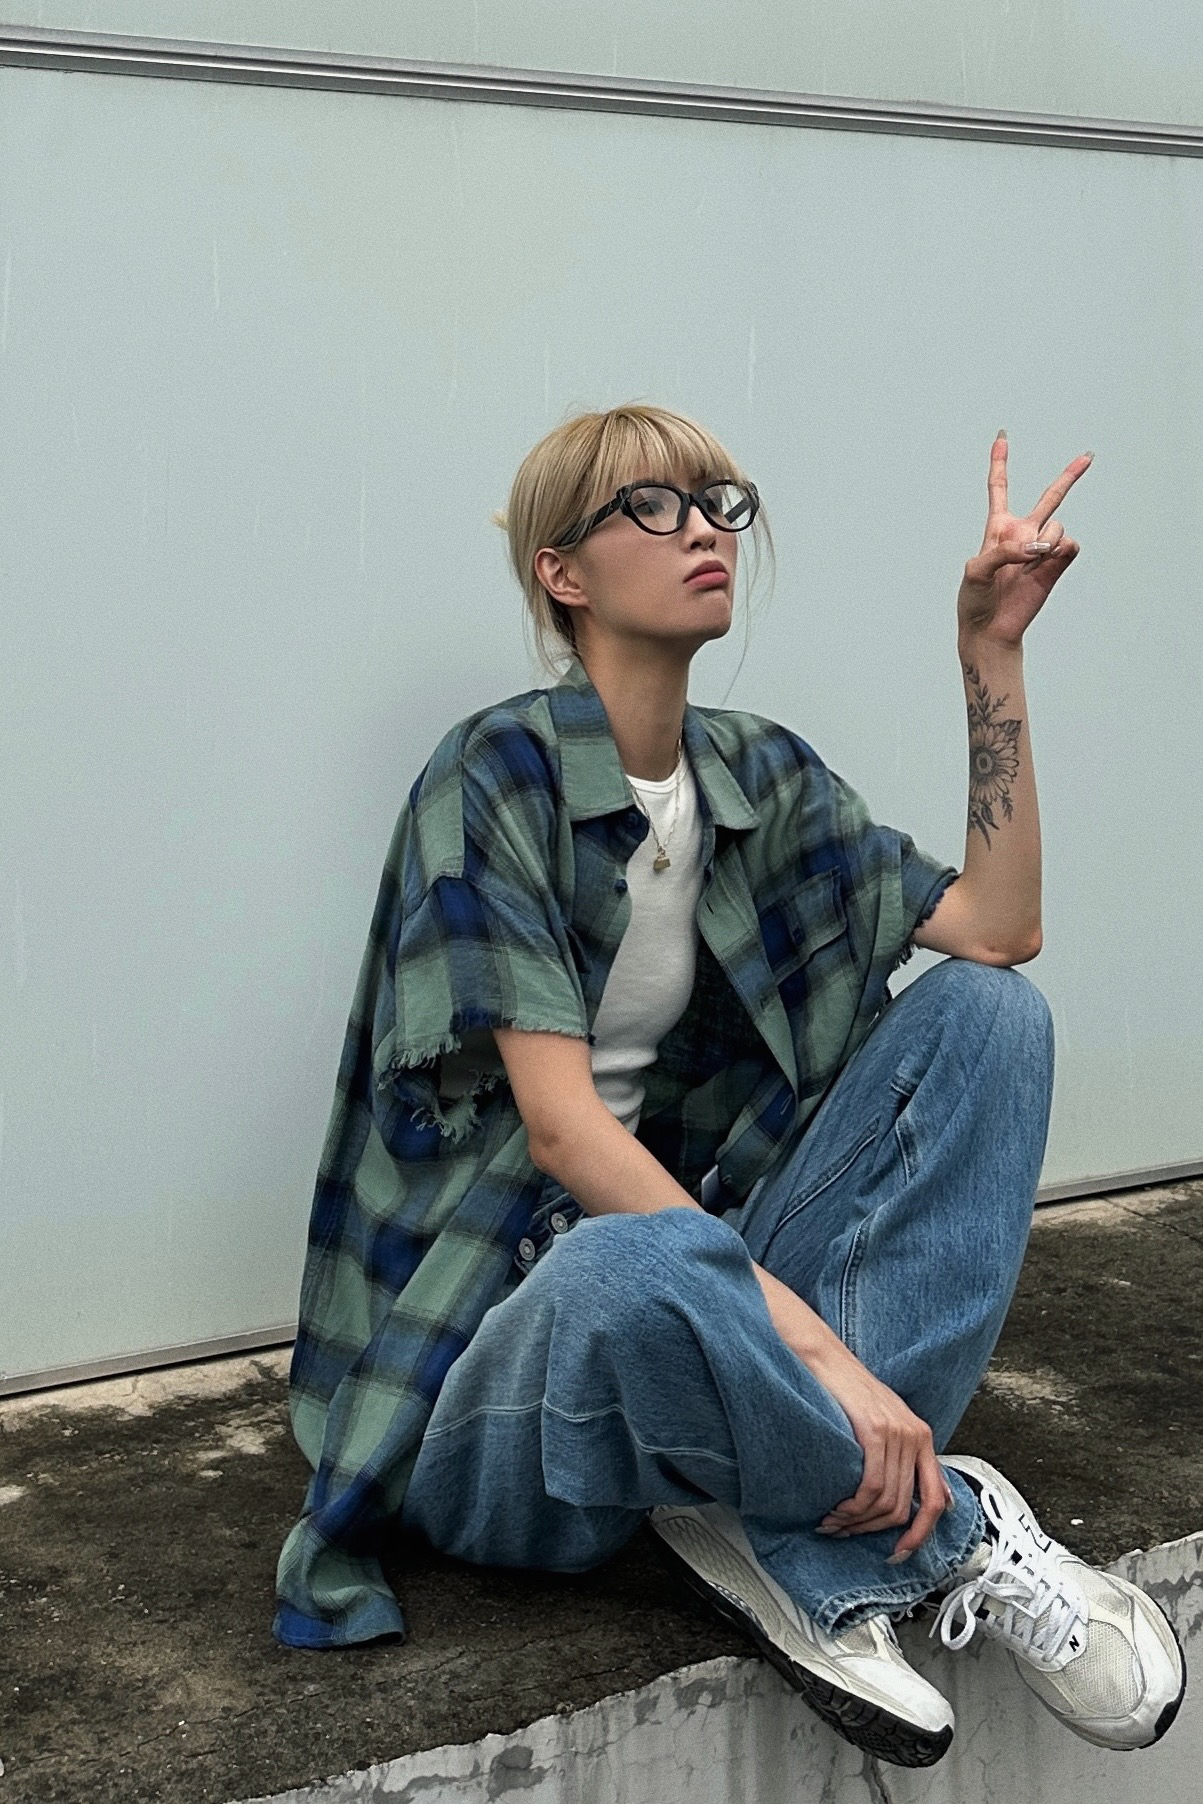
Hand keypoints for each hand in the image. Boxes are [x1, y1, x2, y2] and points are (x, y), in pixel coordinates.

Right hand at [806, 1340, 953, 1560]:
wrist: (823, 1358)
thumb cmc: (847, 1390)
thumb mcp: (885, 1422)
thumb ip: (904, 1458)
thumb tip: (931, 1497)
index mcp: (922, 1437)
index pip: (936, 1500)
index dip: (921, 1534)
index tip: (901, 1553)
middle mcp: (915, 1436)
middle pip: (903, 1507)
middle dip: (871, 1530)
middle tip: (844, 1532)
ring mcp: (896, 1433)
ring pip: (885, 1501)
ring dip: (856, 1521)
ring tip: (833, 1521)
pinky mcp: (874, 1430)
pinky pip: (870, 1486)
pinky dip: (853, 1507)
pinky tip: (836, 1508)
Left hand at [956, 432, 1091, 648]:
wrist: (991, 631)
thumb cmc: (974, 601)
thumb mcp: (975, 571)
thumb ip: (1002, 551)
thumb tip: (1036, 548)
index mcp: (997, 529)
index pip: (999, 488)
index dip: (1000, 462)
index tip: (1002, 436)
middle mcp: (1023, 535)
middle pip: (1050, 497)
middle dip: (1070, 476)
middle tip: (1088, 456)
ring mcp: (1042, 550)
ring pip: (1057, 524)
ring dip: (1045, 540)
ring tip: (1029, 564)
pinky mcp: (1057, 566)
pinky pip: (1069, 544)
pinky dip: (1057, 551)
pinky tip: (1042, 566)